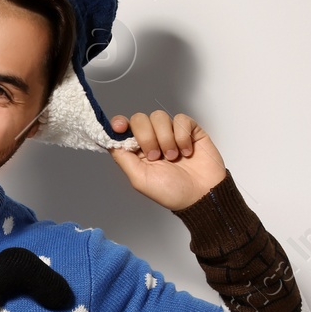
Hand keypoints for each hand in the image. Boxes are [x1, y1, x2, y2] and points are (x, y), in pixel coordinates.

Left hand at [107, 110, 227, 210]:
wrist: (201, 195)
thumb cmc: (172, 192)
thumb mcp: (140, 179)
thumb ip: (123, 158)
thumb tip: (109, 140)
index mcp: (137, 150)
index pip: (124, 128)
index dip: (120, 124)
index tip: (120, 127)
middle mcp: (152, 139)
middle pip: (139, 119)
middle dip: (146, 136)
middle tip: (155, 156)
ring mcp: (171, 132)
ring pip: (159, 117)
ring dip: (165, 139)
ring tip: (173, 157)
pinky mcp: (189, 129)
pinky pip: (180, 119)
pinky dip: (182, 136)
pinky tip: (186, 152)